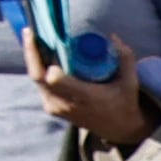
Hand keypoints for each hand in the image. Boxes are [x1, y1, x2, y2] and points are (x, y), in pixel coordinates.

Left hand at [29, 34, 155, 150]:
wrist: (119, 129)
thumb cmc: (124, 102)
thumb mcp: (130, 82)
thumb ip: (125, 58)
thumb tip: (112, 35)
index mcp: (84, 96)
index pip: (56, 81)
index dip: (49, 64)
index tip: (48, 46)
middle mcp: (66, 103)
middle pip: (38, 76)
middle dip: (31, 52)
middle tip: (29, 31)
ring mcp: (56, 107)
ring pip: (36, 80)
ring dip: (33, 59)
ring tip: (32, 37)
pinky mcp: (51, 109)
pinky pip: (39, 86)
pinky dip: (37, 69)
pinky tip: (38, 54)